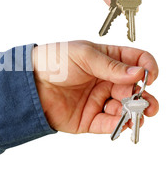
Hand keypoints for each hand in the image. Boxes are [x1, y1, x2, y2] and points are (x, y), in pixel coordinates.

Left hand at [32, 41, 158, 133]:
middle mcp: (105, 80)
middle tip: (147, 103)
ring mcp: (98, 100)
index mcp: (106, 60)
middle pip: (134, 89)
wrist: (30, 82)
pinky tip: (123, 122)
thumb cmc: (53, 61)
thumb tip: (138, 73)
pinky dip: (119, 124)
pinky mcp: (89, 118)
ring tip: (136, 113)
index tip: (149, 76)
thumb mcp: (83, 55)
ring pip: (124, 108)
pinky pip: (109, 123)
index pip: (135, 62)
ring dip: (134, 112)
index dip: (147, 68)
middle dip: (144, 96)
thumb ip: (111, 65)